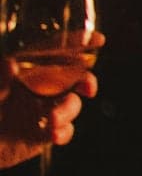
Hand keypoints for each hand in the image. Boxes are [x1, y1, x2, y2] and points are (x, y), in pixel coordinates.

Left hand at [0, 44, 98, 169]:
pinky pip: (65, 129)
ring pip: (71, 103)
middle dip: (86, 80)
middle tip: (88, 89)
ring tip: (53, 121)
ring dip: (68, 110)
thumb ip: (0, 81)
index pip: (52, 51)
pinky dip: (64, 132)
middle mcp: (36, 88)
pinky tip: (53, 135)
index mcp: (22, 72)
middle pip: (72, 76)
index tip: (98, 39)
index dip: (75, 42)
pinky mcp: (43, 133)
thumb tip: (11, 63)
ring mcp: (42, 110)